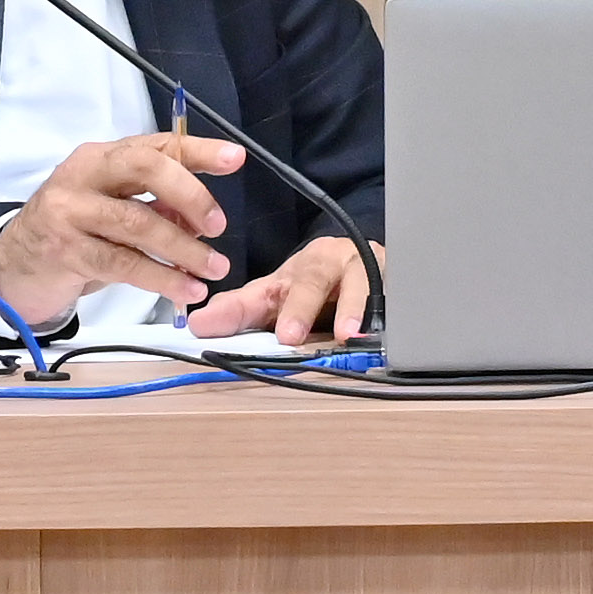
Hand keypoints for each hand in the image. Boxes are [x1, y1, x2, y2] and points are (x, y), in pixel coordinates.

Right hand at [0, 131, 258, 325]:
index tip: (235, 158)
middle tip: (219, 225)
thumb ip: (155, 205)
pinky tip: (185, 290)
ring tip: (214, 269)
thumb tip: (202, 220)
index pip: (156, 145)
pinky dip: (161, 278)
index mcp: (101, 157)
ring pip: (138, 223)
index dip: (198, 150)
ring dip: (183, 249)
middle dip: (190, 195)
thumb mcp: (112, 206)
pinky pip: (123, 264)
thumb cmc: (76, 229)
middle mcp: (83, 175)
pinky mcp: (65, 252)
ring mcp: (69, 212)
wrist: (14, 264)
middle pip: (145, 169)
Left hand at [189, 228, 381, 347]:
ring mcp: (362, 266)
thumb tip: (198, 324)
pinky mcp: (394, 274)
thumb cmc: (318, 283)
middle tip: (289, 335)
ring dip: (352, 306)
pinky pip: (394, 289)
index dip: (236, 309)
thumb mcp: (277, 296)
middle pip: (311, 280)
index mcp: (291, 272)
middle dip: (300, 306)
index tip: (207, 327)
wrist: (366, 258)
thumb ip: (240, 311)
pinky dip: (392, 307)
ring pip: (358, 279)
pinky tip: (389, 325)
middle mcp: (326, 263)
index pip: (259, 292)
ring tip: (348, 334)